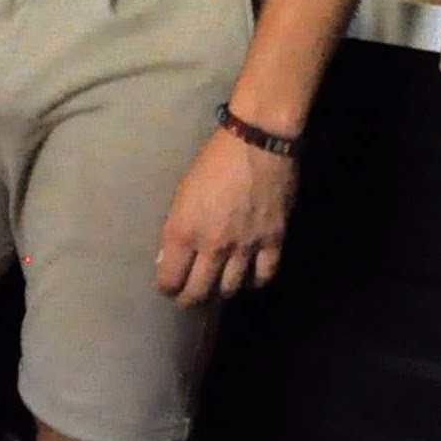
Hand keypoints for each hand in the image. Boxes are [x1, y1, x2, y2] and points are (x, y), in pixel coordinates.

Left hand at [152, 126, 297, 305]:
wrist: (257, 142)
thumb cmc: (213, 160)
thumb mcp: (182, 192)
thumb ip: (175, 229)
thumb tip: (167, 260)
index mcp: (184, 231)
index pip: (170, 279)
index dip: (167, 288)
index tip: (168, 287)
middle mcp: (212, 245)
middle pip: (198, 292)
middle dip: (190, 299)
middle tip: (189, 297)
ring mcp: (245, 246)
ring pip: (229, 289)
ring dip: (220, 292)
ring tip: (217, 288)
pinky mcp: (273, 241)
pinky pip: (264, 276)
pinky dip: (254, 282)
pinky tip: (249, 278)